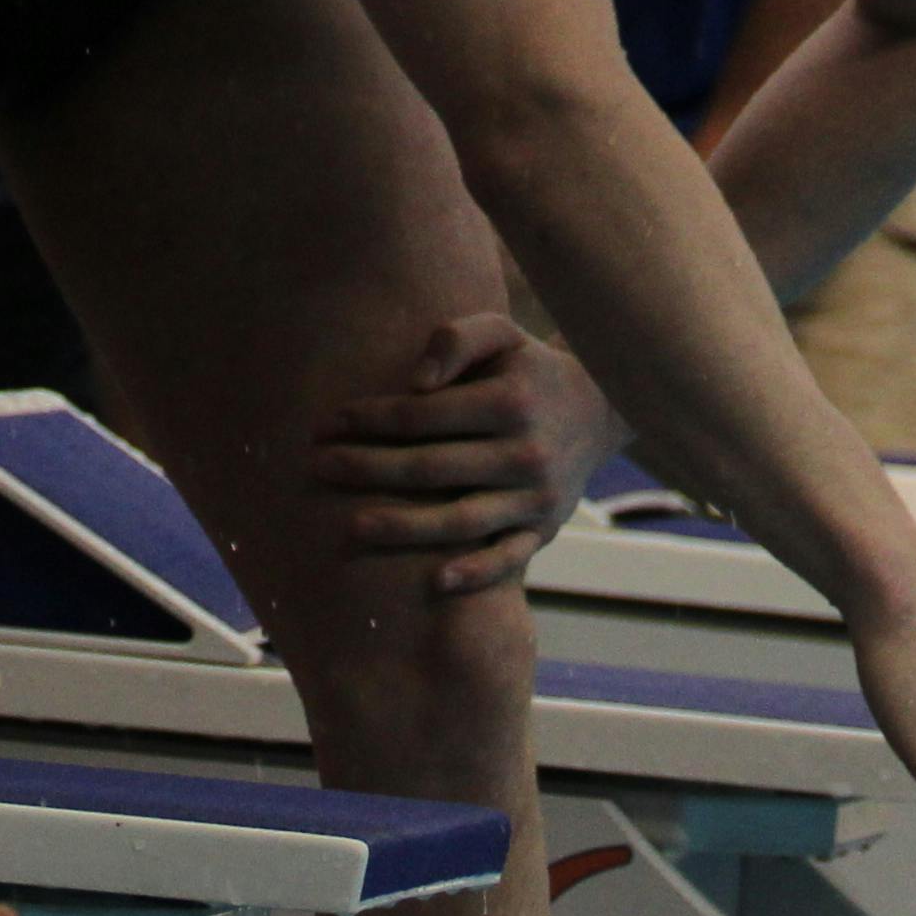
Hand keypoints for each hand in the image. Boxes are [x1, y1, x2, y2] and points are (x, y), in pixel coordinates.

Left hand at [316, 316, 622, 599]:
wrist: (597, 411)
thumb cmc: (526, 369)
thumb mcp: (501, 334)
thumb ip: (455, 340)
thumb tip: (413, 383)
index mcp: (511, 402)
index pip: (423, 416)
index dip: (370, 420)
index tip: (328, 424)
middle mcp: (526, 452)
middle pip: (431, 469)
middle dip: (369, 469)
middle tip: (317, 468)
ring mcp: (536, 497)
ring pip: (461, 520)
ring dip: (404, 528)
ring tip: (352, 528)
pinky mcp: (544, 529)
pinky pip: (508, 558)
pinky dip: (475, 573)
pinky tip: (434, 581)